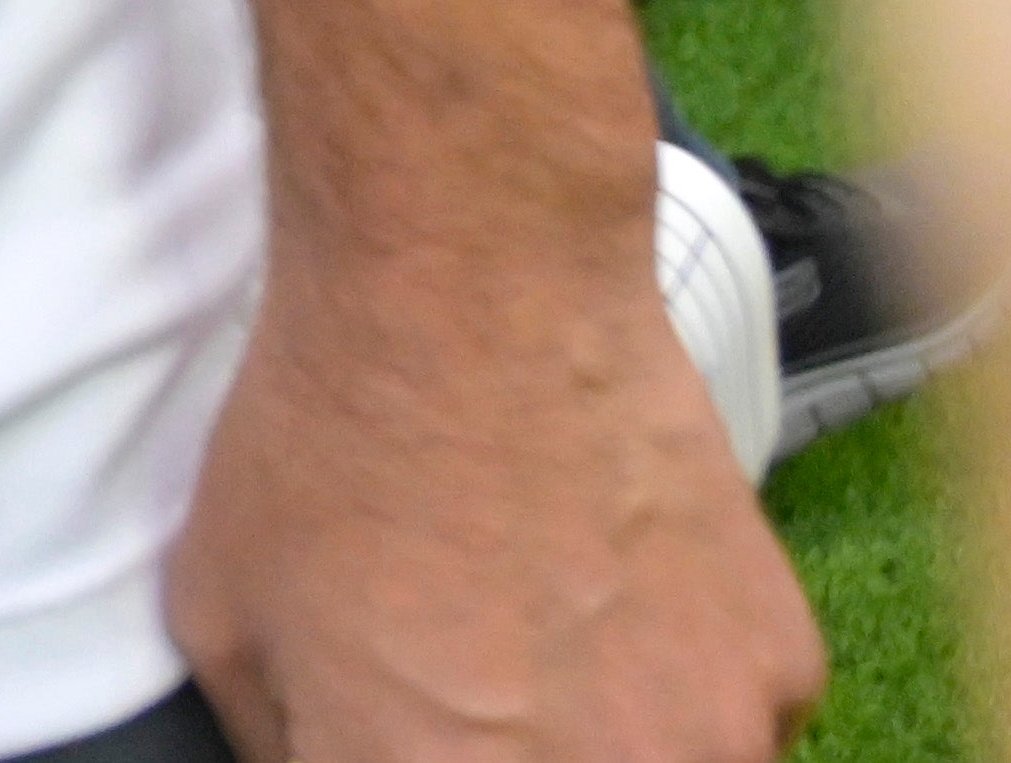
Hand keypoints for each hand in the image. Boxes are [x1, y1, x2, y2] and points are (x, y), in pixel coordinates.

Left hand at [166, 248, 816, 761]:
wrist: (472, 295)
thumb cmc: (336, 446)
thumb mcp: (227, 624)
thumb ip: (288, 747)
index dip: (409, 758)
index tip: (419, 732)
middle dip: (512, 749)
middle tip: (492, 692)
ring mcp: (713, 746)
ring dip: (612, 740)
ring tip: (547, 640)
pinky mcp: (783, 675)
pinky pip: (733, 726)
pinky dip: (682, 688)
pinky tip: (616, 590)